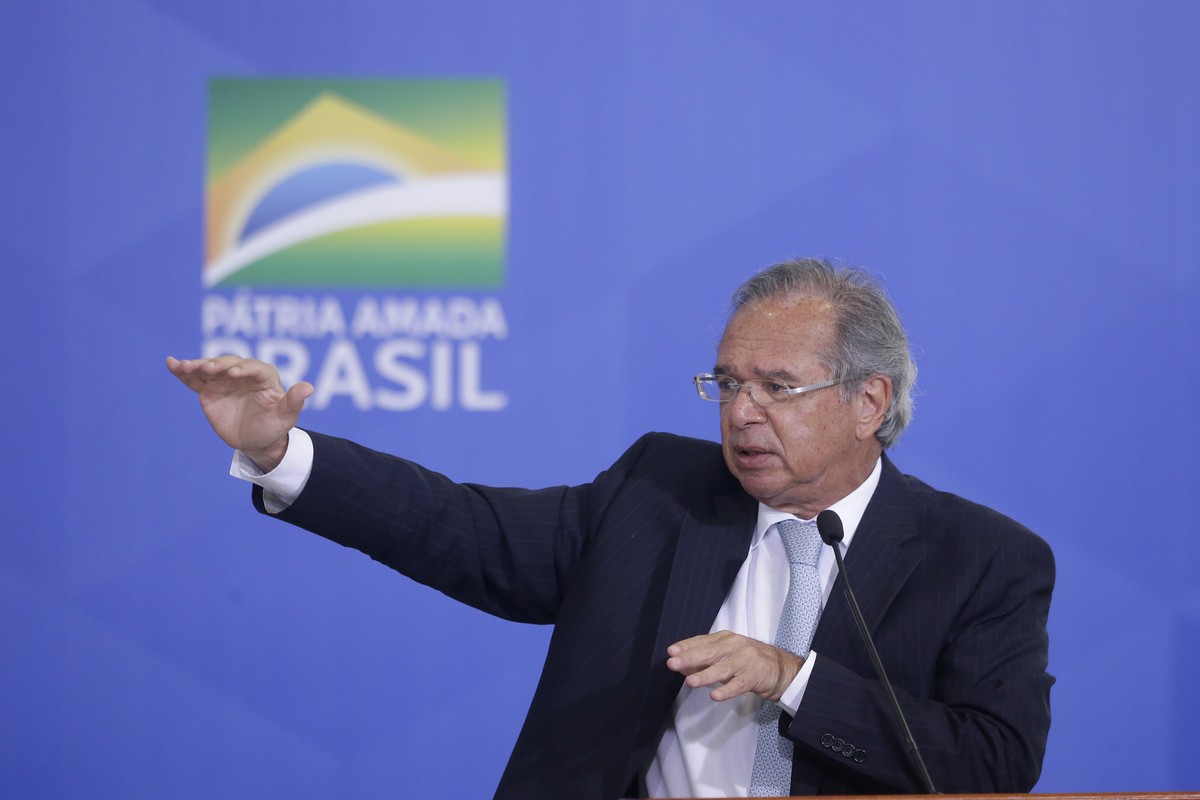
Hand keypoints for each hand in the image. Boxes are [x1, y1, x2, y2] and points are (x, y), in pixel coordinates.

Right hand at [166, 355, 312, 471]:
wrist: (257, 440)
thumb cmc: (274, 427)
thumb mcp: (286, 417)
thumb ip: (294, 402)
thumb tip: (309, 387)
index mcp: (264, 377)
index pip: (254, 368)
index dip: (244, 368)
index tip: (233, 373)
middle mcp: (243, 373)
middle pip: (229, 363)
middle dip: (219, 365)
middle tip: (210, 369)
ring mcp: (224, 380)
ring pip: (210, 368)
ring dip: (197, 365)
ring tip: (183, 366)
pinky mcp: (209, 389)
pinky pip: (195, 378)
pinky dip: (183, 371)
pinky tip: (171, 364)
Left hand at [666, 630, 802, 702]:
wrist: (782, 668)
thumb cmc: (749, 661)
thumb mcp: (727, 655)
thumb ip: (705, 659)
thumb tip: (681, 666)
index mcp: (726, 639)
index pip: (702, 641)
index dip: (686, 646)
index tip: (671, 652)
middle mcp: (735, 646)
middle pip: (710, 652)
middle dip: (690, 658)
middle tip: (673, 663)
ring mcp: (746, 660)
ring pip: (723, 668)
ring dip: (705, 675)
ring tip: (690, 682)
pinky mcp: (756, 676)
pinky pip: (739, 684)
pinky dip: (727, 690)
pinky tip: (715, 696)